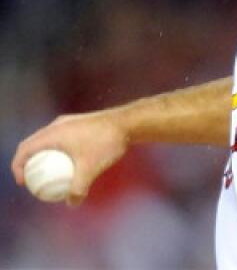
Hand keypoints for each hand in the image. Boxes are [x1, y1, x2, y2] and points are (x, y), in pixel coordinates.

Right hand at [11, 110, 128, 206]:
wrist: (128, 123)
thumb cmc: (107, 143)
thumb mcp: (91, 169)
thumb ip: (78, 188)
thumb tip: (71, 204)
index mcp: (53, 133)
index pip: (25, 149)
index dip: (18, 166)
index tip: (23, 182)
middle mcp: (57, 124)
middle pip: (33, 143)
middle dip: (27, 161)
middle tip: (31, 179)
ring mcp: (68, 122)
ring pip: (47, 139)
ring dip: (43, 154)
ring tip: (47, 173)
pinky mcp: (79, 123)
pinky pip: (60, 137)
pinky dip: (57, 150)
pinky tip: (68, 164)